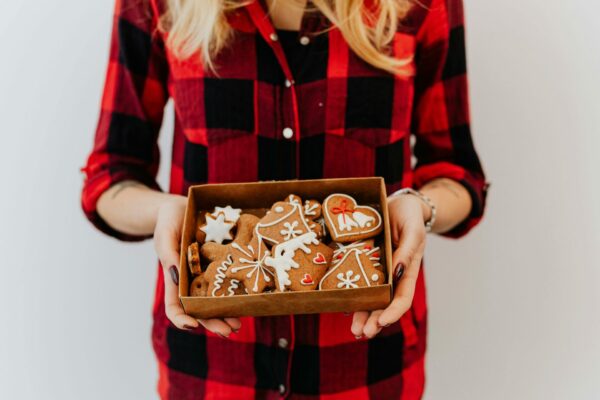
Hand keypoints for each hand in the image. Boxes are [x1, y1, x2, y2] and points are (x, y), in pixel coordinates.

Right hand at [153, 195, 240, 336]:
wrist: (183, 206)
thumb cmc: (169, 220)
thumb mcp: (165, 233)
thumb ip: (168, 254)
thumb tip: (175, 277)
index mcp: (175, 277)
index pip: (174, 306)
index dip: (182, 319)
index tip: (193, 326)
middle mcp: (192, 280)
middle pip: (200, 310)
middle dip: (213, 323)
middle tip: (230, 330)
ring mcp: (207, 274)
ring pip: (216, 301)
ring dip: (227, 314)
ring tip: (239, 323)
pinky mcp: (221, 264)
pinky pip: (228, 281)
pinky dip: (236, 294)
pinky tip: (247, 300)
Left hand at [351, 194, 426, 338]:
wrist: (398, 204)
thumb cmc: (410, 216)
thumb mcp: (413, 230)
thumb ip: (407, 250)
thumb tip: (399, 272)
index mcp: (407, 270)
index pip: (403, 297)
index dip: (394, 312)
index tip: (383, 322)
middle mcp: (391, 275)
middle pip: (383, 304)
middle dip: (373, 321)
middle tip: (362, 333)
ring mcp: (376, 269)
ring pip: (368, 297)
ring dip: (361, 314)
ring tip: (354, 330)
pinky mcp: (361, 260)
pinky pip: (355, 279)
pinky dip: (349, 293)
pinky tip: (340, 303)